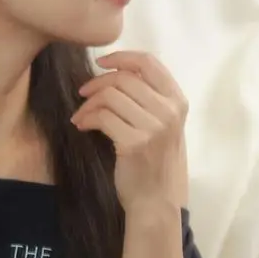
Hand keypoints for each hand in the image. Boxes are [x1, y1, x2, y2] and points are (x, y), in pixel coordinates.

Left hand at [71, 51, 188, 211]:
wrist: (154, 200)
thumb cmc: (154, 162)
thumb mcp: (162, 125)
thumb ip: (150, 99)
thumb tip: (116, 74)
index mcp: (177, 101)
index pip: (149, 62)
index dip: (121, 57)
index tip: (100, 63)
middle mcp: (169, 110)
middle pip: (124, 78)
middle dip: (97, 83)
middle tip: (82, 95)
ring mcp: (153, 127)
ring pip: (110, 96)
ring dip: (88, 104)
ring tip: (81, 116)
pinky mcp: (134, 143)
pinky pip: (102, 117)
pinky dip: (86, 118)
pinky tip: (82, 126)